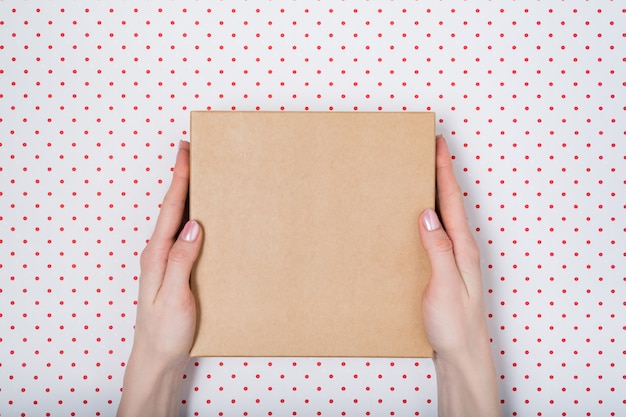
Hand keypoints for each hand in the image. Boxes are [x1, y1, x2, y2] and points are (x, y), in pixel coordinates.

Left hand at [118, 140, 202, 416]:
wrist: (157, 359)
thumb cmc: (165, 331)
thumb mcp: (173, 297)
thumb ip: (181, 260)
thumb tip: (194, 225)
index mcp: (158, 255)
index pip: (171, 208)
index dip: (180, 178)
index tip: (186, 151)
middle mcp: (159, 253)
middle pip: (173, 207)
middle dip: (182, 177)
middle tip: (192, 152)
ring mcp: (166, 261)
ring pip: (178, 219)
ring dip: (187, 194)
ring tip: (198, 174)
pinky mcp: (176, 270)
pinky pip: (184, 235)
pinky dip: (192, 217)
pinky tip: (202, 216)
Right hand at [418, 135, 500, 416]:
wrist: (462, 353)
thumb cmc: (455, 323)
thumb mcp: (445, 286)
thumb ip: (438, 249)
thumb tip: (427, 214)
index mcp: (462, 247)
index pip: (451, 201)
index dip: (445, 171)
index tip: (438, 144)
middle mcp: (460, 248)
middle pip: (450, 202)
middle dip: (441, 173)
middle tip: (429, 151)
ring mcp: (453, 258)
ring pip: (443, 216)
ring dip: (435, 193)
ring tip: (422, 175)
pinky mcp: (444, 268)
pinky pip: (437, 232)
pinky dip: (429, 215)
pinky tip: (418, 217)